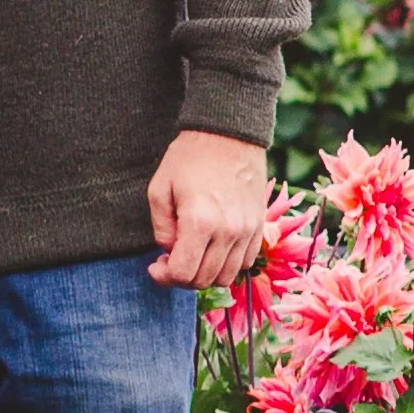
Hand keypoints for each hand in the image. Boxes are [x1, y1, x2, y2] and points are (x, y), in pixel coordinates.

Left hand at [147, 130, 268, 291]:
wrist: (228, 133)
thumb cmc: (189, 157)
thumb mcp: (159, 189)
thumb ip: (160, 228)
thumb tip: (169, 251)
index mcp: (199, 223)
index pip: (182, 273)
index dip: (164, 277)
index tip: (154, 266)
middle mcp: (228, 232)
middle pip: (204, 280)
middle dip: (181, 278)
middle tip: (169, 262)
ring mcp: (247, 231)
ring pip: (226, 276)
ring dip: (205, 274)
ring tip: (191, 256)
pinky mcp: (259, 226)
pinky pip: (244, 262)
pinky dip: (226, 264)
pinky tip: (212, 249)